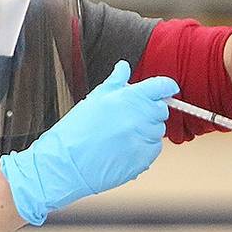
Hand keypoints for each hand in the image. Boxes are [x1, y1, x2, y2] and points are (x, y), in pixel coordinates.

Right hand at [0, 61, 178, 225]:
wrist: (65, 163)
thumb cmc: (75, 132)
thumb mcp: (94, 99)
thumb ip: (115, 82)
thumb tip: (124, 67)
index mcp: (128, 98)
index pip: (161, 86)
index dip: (166, 87)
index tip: (166, 90)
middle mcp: (139, 117)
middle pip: (161, 110)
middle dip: (150, 112)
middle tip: (129, 119)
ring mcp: (142, 139)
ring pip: (157, 131)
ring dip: (146, 132)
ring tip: (121, 136)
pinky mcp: (143, 159)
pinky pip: (154, 150)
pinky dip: (144, 149)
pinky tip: (124, 149)